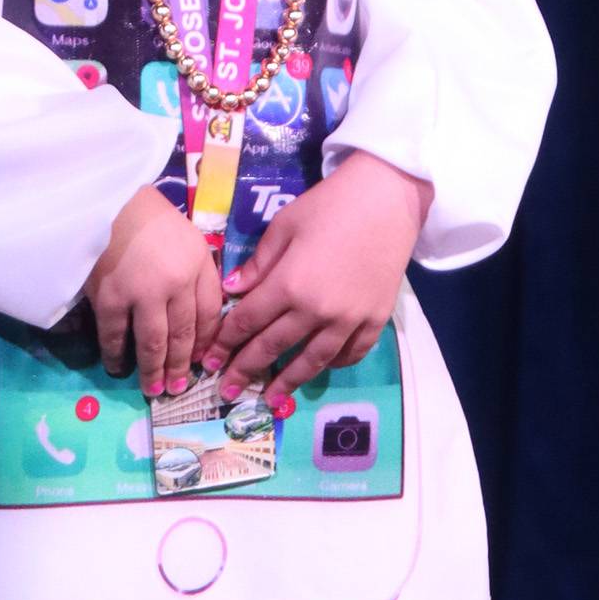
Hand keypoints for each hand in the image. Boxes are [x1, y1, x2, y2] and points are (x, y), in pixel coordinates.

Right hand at [84, 183, 221, 395]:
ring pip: (154, 343)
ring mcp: (143, 293)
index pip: (210, 313)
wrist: (103, 197)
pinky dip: (116, 355)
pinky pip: (114, 336)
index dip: (207, 342)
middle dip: (182, 366)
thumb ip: (197, 271)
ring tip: (155, 390)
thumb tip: (200, 314)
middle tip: (179, 389)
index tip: (203, 361)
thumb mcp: (187, 236)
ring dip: (155, 370)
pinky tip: (118, 368)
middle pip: (184, 334)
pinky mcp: (110, 298)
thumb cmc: (146, 213)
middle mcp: (177, 282)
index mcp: (198, 264)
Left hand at [200, 151, 431, 408]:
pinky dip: (332, 364)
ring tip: (271, 399)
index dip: (225, 343)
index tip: (210, 361)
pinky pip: (350, 353)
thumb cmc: (330, 205)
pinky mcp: (375, 321)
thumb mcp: (284, 226)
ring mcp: (349, 320)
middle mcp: (316, 311)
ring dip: (288, 382)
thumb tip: (233, 291)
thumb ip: (258, 264)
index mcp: (289, 284)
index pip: (247, 322)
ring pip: (312, 361)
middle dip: (246, 371)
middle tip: (229, 392)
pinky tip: (319, 368)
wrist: (387, 200)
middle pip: (273, 347)